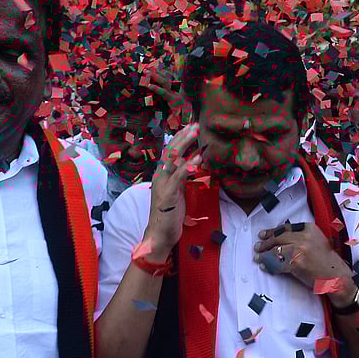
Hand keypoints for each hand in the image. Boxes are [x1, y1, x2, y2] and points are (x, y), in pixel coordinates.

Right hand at [144, 123, 202, 257]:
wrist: (160, 233)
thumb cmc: (170, 212)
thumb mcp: (177, 189)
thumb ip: (181, 175)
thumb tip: (190, 160)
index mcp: (162, 173)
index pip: (170, 150)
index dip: (180, 137)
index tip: (191, 126)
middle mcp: (160, 175)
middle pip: (170, 150)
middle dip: (182, 136)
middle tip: (195, 124)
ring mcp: (163, 184)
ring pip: (172, 158)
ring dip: (184, 144)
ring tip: (195, 133)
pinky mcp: (168, 194)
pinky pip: (178, 176)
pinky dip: (188, 166)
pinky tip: (198, 157)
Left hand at [254, 222, 353, 303]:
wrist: (336, 276)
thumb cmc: (327, 262)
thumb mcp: (317, 241)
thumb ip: (301, 237)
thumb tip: (281, 238)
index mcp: (309, 228)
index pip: (285, 228)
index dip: (271, 231)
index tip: (263, 234)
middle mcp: (304, 236)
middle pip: (278, 238)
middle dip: (265, 243)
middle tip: (258, 246)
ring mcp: (300, 249)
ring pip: (275, 250)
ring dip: (264, 255)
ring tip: (258, 257)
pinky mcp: (296, 262)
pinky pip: (277, 263)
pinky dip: (269, 265)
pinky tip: (265, 266)